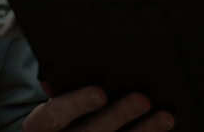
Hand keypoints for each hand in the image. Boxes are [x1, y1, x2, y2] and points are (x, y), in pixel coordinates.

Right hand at [23, 86, 173, 131]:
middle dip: (118, 116)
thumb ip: (56, 91)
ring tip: (166, 117)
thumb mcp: (47, 108)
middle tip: (143, 99)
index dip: (76, 104)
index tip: (101, 93)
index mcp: (38, 128)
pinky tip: (162, 131)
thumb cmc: (57, 120)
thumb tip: (56, 76)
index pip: (53, 116)